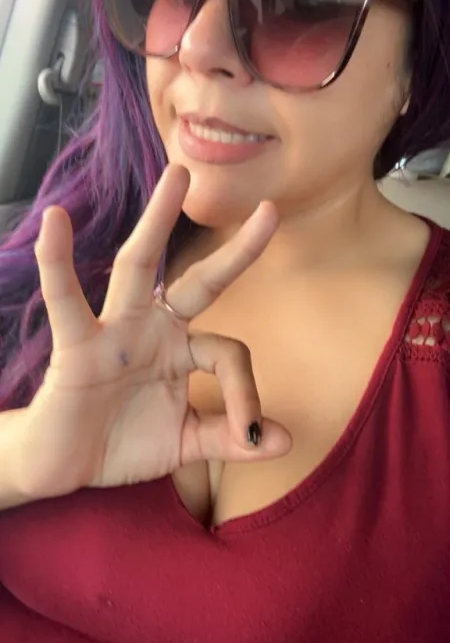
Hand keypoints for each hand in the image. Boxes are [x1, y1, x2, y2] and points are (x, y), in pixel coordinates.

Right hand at [18, 165, 290, 500]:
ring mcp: (116, 331)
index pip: (229, 354)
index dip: (246, 395)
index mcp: (183, 350)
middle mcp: (155, 330)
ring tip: (178, 176)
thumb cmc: (124, 444)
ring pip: (138, 267)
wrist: (66, 467)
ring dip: (158, 221)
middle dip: (236, 251)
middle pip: (200, 280)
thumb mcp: (185, 443)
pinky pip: (66, 299)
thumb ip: (228, 438)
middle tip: (271, 209)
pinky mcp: (77, 343)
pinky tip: (56, 222)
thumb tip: (284, 442)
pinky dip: (57, 261)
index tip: (253, 436)